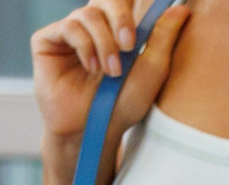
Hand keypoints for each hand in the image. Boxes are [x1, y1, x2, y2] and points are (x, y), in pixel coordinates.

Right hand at [31, 0, 189, 147]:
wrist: (94, 128)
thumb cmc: (124, 103)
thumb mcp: (152, 69)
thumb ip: (165, 35)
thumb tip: (181, 8)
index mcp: (117, 28)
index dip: (129, 3)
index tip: (140, 27)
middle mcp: (93, 26)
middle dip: (121, 18)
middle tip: (129, 46)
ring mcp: (70, 32)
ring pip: (88, 14)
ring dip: (104, 43)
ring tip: (110, 72)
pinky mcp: (47, 41)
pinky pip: (68, 27)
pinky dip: (84, 46)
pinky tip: (90, 68)